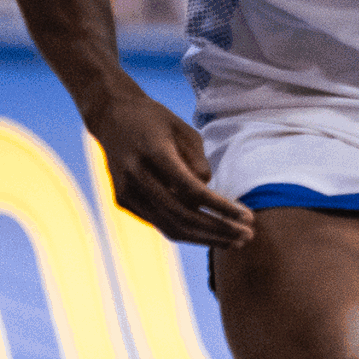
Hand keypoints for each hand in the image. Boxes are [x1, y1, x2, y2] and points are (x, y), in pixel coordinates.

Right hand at [89, 87, 253, 247]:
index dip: (221, 208)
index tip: (247, 216)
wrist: (111, 117)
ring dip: (204, 239)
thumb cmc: (155, 120)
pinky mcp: (123, 201)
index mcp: (153, 152)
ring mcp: (126, 191)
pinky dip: (185, 230)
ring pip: (170, 227)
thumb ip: (198, 163)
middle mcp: (136, 175)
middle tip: (247, 236)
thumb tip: (209, 196)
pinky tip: (209, 233)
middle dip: (218, 230)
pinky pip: (159, 222)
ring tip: (233, 242)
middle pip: (182, 215)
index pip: (192, 190)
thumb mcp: (184, 131)